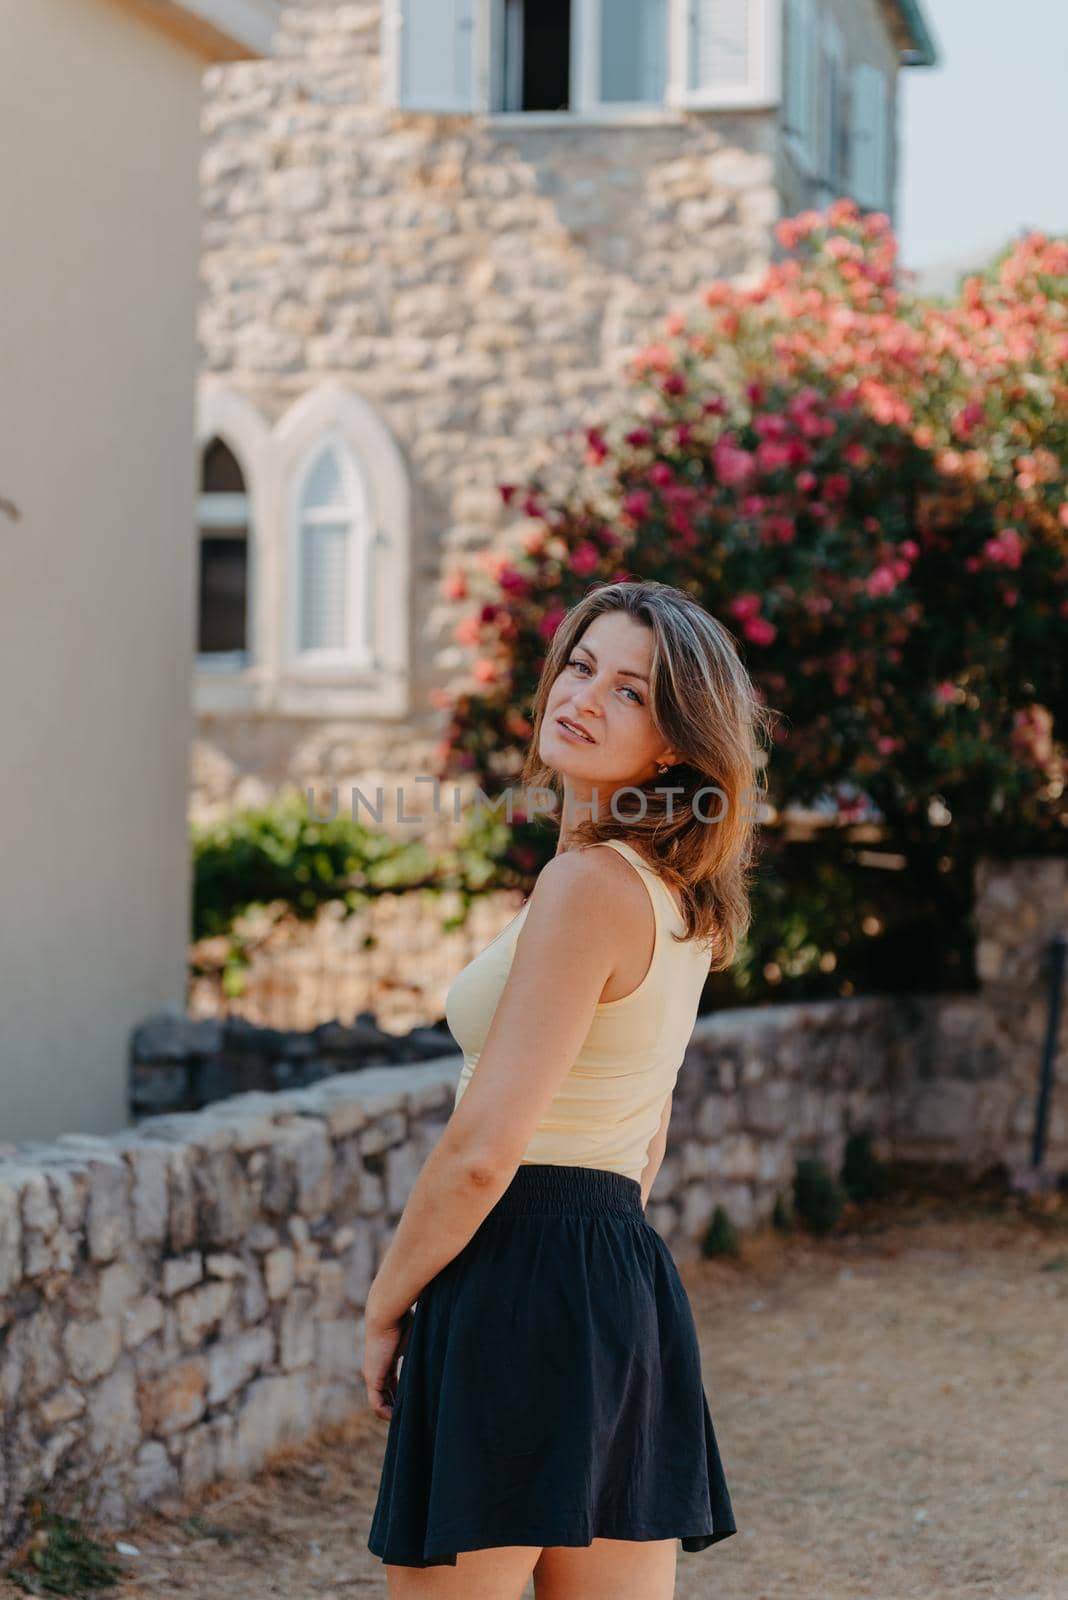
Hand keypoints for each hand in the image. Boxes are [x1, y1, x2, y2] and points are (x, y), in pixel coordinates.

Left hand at [361, 1305, 414, 1422]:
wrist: (386, 1312)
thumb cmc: (404, 1319)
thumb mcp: (414, 1337)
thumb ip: (422, 1346)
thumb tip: (445, 1339)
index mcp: (386, 1358)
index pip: (392, 1381)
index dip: (402, 1392)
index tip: (414, 1400)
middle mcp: (377, 1368)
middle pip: (386, 1393)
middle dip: (397, 1405)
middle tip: (412, 1416)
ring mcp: (372, 1374)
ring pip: (381, 1400)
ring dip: (393, 1411)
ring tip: (407, 1420)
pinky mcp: (372, 1378)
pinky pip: (377, 1403)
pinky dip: (386, 1412)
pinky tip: (398, 1417)